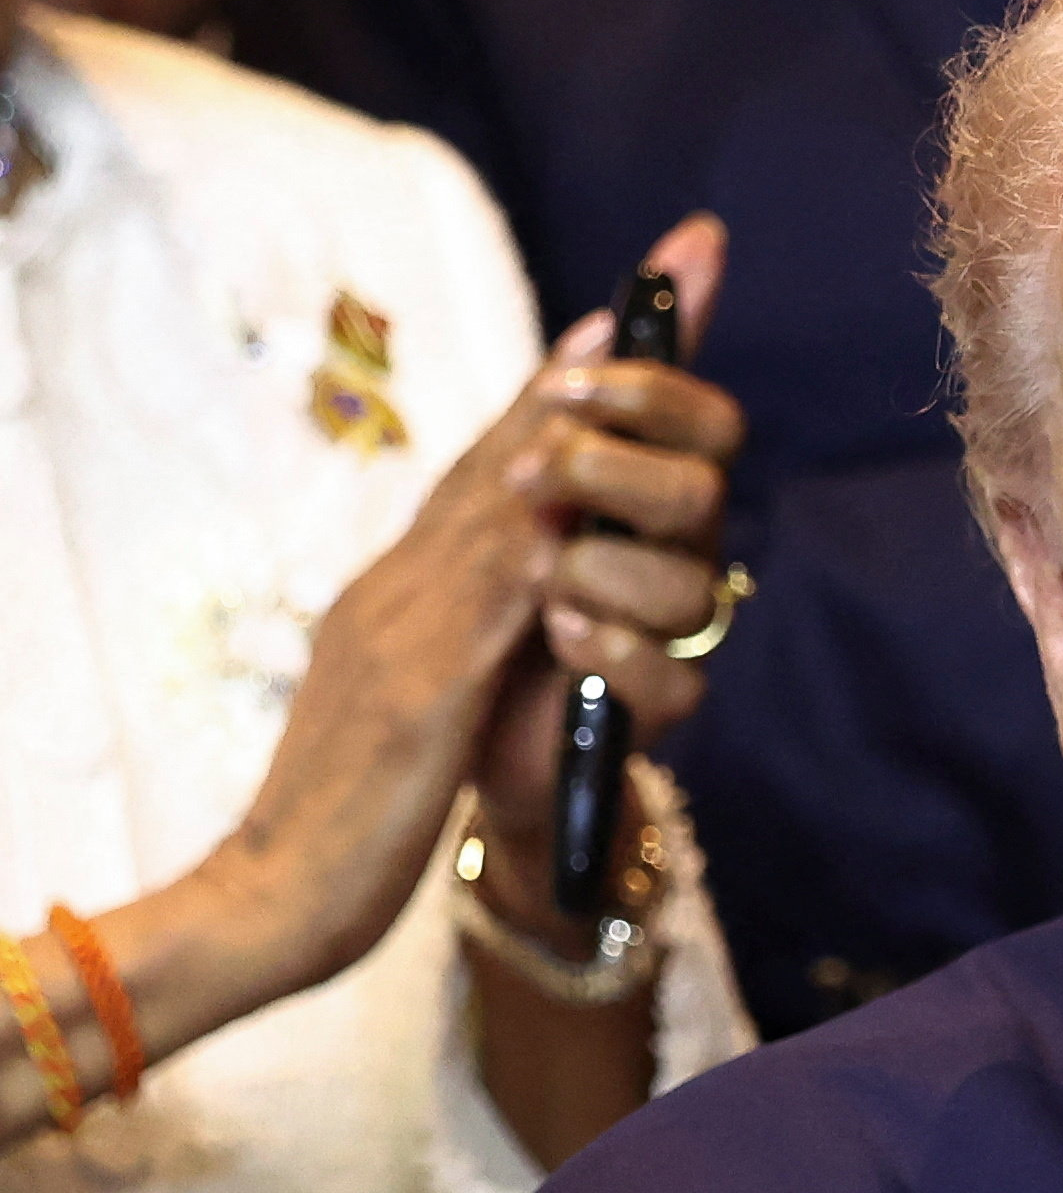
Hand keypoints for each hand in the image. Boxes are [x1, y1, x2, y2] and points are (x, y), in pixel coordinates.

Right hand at [186, 218, 739, 998]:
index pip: (491, 463)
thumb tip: (556, 586)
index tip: (624, 308)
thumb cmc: (361, 812)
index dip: (560, 383)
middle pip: (507, 454)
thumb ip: (485, 638)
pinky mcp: (419, 691)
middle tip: (659, 297)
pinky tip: (590, 504)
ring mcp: (401, 629)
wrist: (273, 896)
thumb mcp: (432, 704)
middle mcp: (399, 586)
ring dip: (576, 444)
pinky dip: (541, 548)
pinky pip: (494, 605)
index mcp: (405, 588)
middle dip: (589, 379)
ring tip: (625, 379)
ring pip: (507, 506)